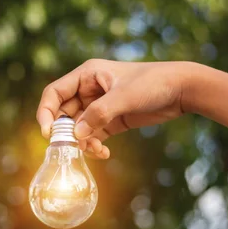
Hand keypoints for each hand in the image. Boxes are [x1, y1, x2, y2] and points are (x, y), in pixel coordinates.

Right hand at [37, 59, 195, 158]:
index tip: (48, 133)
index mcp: (86, 75)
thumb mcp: (124, 96)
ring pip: (78, 128)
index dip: (46, 112)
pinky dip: (94, 145)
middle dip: (66, 132)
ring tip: (97, 150)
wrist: (181, 90)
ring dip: (82, 142)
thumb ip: (99, 114)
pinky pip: (93, 135)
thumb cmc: (153, 83)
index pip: (54, 94)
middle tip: (72, 147)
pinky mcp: (111, 120)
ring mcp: (100, 106)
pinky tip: (104, 153)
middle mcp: (89, 90)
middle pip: (64, 114)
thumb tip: (76, 135)